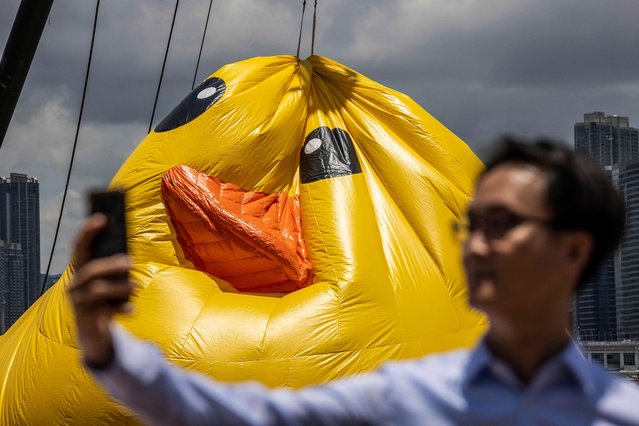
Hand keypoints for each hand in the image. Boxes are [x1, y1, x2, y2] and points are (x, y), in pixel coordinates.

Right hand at [68, 214, 134, 367]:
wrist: (93, 330)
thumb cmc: (105, 298)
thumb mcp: (109, 280)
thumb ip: (115, 266)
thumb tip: (129, 250)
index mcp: (79, 270)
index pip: (79, 247)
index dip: (88, 231)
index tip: (101, 217)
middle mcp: (74, 285)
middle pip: (90, 270)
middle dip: (111, 264)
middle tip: (131, 261)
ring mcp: (78, 303)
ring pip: (97, 290)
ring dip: (118, 287)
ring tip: (135, 286)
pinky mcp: (86, 319)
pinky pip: (104, 311)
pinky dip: (120, 309)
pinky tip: (132, 309)